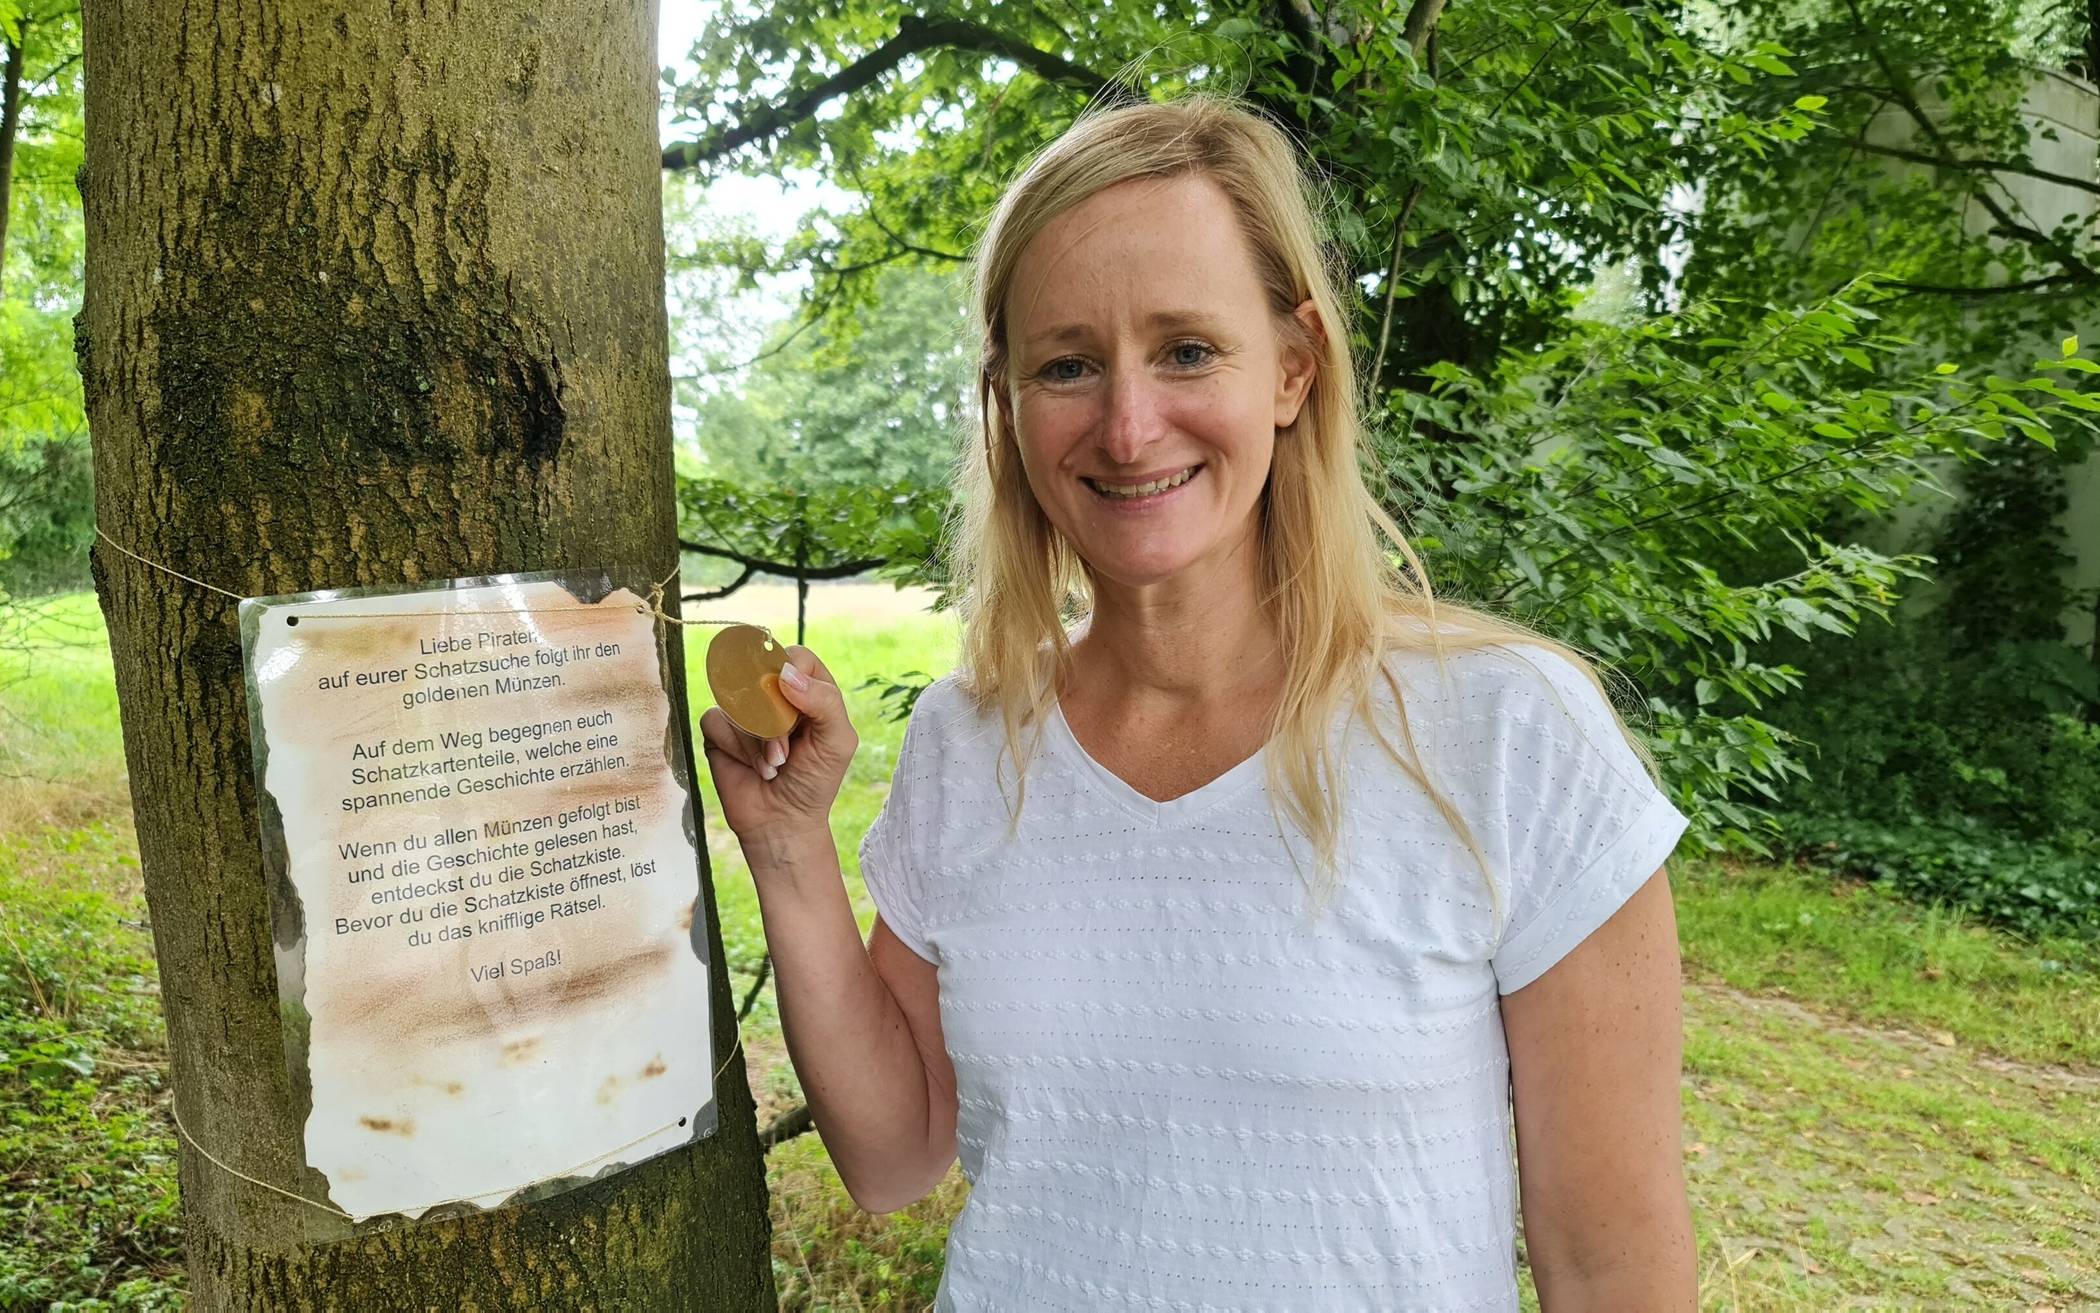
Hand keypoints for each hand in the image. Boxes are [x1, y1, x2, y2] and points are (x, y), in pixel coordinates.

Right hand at [698, 644, 857, 855]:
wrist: (782, 821)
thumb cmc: (815, 781)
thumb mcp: (837, 742)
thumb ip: (824, 701)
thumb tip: (785, 674)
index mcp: (808, 689)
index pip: (796, 658)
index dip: (793, 678)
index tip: (798, 712)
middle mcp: (774, 695)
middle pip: (761, 675)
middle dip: (776, 720)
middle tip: (786, 751)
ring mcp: (744, 710)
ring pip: (737, 700)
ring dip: (758, 741)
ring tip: (773, 765)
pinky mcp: (719, 730)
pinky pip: (716, 720)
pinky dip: (736, 748)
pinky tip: (751, 767)